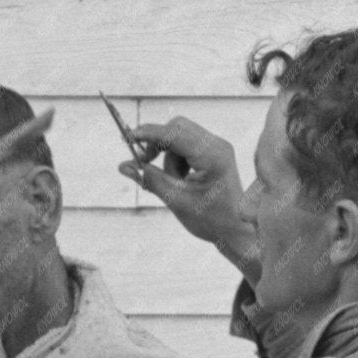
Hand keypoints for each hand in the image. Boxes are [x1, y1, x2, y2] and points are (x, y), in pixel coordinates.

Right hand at [125, 118, 258, 276]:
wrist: (234, 230)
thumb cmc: (209, 220)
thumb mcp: (175, 201)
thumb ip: (149, 179)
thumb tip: (123, 166)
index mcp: (213, 156)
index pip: (175, 133)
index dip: (149, 133)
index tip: (127, 138)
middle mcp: (217, 145)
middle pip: (177, 127)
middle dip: (157, 145)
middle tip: (143, 164)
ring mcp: (217, 146)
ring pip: (178, 137)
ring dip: (167, 157)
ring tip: (173, 183)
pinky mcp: (214, 151)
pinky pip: (186, 145)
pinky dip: (176, 160)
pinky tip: (180, 180)